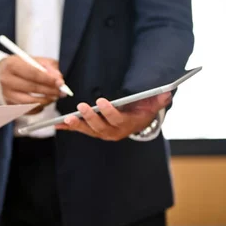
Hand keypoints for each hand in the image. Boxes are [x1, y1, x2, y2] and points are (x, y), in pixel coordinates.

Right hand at [0, 56, 64, 113]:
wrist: (4, 72)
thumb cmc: (23, 65)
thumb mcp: (36, 60)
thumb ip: (49, 67)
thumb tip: (59, 80)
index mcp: (12, 65)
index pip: (33, 74)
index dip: (49, 79)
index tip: (60, 83)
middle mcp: (6, 80)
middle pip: (32, 88)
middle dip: (50, 91)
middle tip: (61, 92)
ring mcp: (6, 94)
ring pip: (30, 102)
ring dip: (46, 101)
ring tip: (54, 97)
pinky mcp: (9, 104)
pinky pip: (27, 110)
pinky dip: (39, 108)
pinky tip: (44, 102)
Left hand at [57, 92, 171, 140]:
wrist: (138, 124)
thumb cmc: (142, 111)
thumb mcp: (152, 105)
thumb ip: (158, 99)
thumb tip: (166, 92)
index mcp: (127, 124)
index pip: (117, 119)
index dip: (109, 111)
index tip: (101, 101)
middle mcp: (114, 131)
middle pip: (100, 127)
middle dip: (90, 118)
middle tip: (81, 107)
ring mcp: (103, 133)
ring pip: (89, 130)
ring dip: (77, 125)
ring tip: (66, 119)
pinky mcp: (94, 131)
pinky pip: (81, 130)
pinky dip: (70, 127)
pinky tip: (59, 124)